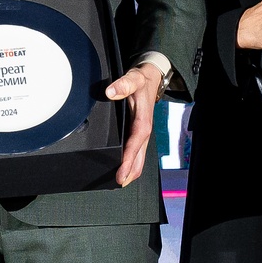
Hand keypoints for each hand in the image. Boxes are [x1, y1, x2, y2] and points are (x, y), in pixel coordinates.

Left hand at [105, 63, 165, 187]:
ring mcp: (141, 133)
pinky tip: (122, 170)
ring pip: (139, 157)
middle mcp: (143, 131)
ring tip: (118, 183)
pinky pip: (136, 152)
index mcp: (143, 121)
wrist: (151, 78)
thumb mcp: (134, 78)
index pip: (135, 144)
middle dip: (130, 172)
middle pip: (139, 157)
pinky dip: (130, 163)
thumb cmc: (142, 80)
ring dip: (131, 171)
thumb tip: (110, 92)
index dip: (128, 160)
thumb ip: (123, 84)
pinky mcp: (138, 133)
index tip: (121, 173)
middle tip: (117, 184)